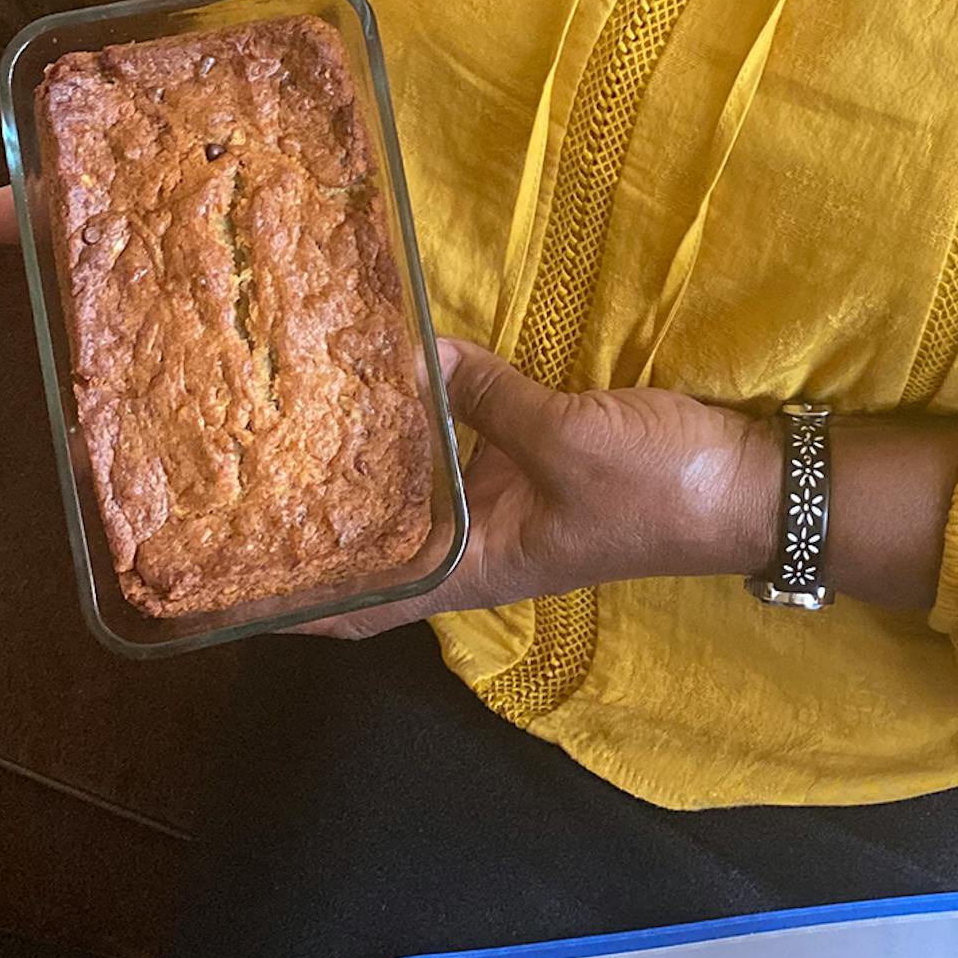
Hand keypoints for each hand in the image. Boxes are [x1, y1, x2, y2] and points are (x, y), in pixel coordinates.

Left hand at [0, 183, 777, 639]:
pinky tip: (376, 377)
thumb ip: (484, 398)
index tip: (204, 583)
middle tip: (218, 470)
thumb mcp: (568, 438)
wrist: (753, 484)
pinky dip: (404, 425)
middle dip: (297, 525)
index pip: (353, 603)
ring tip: (273, 415)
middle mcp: (471, 545)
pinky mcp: (528, 462)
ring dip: (347, 467)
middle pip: (363, 548)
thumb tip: (407, 354)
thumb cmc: (660, 487)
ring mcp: (499, 505)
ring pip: (399, 497)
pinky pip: (447, 451)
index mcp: (471, 567)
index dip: (278, 602)